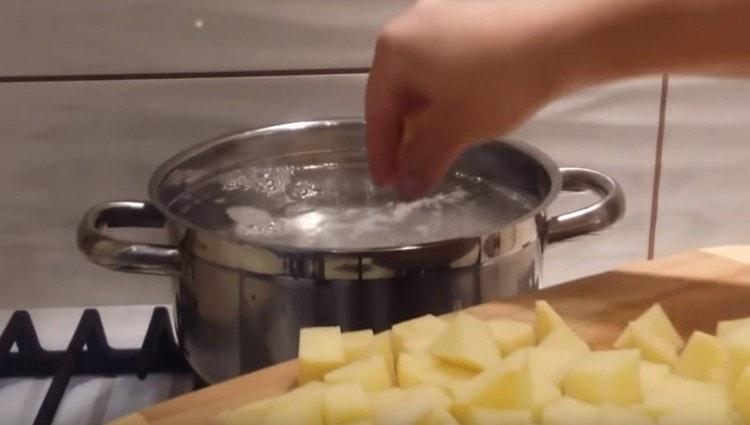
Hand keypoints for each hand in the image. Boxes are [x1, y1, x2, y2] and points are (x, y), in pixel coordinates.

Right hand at [365, 0, 570, 198]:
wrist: (565, 35)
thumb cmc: (500, 82)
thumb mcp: (457, 129)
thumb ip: (424, 161)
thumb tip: (406, 189)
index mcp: (394, 49)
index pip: (377, 111)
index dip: (382, 154)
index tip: (387, 183)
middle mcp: (410, 24)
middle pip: (396, 92)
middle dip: (404, 135)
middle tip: (411, 169)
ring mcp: (442, 15)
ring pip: (422, 77)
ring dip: (425, 116)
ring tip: (438, 146)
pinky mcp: (471, 15)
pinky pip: (444, 62)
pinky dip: (445, 93)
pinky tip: (461, 113)